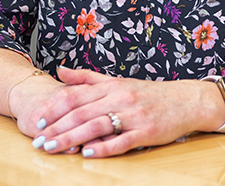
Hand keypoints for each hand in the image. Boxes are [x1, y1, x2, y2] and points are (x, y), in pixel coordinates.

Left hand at [26, 67, 222, 157]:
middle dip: (56, 128)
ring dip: (72, 139)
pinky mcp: (146, 132)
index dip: (54, 108)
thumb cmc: (149, 93)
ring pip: (96, 126)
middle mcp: (120, 98)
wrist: (186, 100)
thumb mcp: (118, 81)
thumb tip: (60, 70)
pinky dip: (103, 148)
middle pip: (81, 113)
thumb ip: (87, 78)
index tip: (37, 121)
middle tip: (38, 141)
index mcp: (111, 86)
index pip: (75, 95)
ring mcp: (133, 115)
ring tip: (54, 148)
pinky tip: (87, 154)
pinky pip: (121, 141)